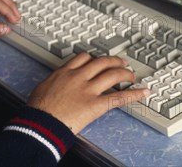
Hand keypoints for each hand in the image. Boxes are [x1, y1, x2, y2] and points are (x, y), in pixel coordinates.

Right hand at [27, 54, 149, 133]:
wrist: (40, 122)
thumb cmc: (38, 109)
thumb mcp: (43, 87)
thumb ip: (54, 82)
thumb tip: (56, 84)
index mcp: (64, 72)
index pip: (83, 58)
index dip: (93, 58)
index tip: (97, 59)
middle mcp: (78, 77)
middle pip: (101, 62)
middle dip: (113, 61)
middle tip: (120, 62)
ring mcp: (88, 90)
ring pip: (112, 74)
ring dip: (124, 73)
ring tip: (131, 74)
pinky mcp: (96, 105)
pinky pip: (119, 97)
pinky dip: (134, 94)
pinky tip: (143, 92)